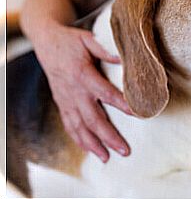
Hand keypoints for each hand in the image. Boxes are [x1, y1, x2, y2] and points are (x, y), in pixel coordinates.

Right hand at [35, 24, 131, 162]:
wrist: (46, 43)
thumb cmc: (71, 41)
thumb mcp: (88, 39)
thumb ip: (105, 49)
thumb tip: (124, 59)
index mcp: (82, 74)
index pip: (104, 92)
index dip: (120, 103)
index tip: (136, 114)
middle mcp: (74, 91)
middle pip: (92, 118)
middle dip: (109, 136)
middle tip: (125, 150)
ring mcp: (66, 100)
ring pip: (79, 127)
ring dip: (93, 144)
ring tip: (108, 158)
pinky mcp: (62, 103)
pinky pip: (70, 125)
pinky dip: (79, 140)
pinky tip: (91, 150)